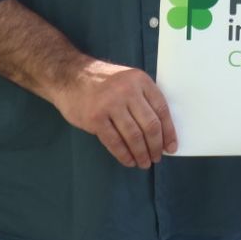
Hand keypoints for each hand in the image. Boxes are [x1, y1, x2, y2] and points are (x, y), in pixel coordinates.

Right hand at [51, 60, 176, 167]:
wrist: (69, 76)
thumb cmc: (102, 82)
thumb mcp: (127, 80)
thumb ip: (143, 98)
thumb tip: (160, 132)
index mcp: (140, 80)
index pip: (161, 109)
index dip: (169, 131)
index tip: (171, 147)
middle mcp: (127, 90)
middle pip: (149, 124)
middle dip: (156, 146)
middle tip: (157, 158)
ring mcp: (110, 104)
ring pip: (133, 136)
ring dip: (141, 153)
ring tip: (144, 163)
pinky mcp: (95, 118)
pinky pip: (114, 142)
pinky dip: (124, 155)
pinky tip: (129, 161)